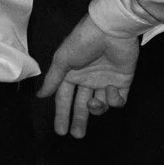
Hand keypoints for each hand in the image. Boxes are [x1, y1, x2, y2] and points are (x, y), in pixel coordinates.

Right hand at [40, 15, 140, 137]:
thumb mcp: (62, 59)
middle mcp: (88, 80)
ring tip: (94, 104)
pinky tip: (110, 90)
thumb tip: (40, 96)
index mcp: (72, 74)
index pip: (65, 99)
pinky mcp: (123, 82)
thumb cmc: (82, 41)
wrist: (111, 29)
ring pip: (101, 105)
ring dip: (97, 108)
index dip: (62, 114)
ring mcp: (105, 81)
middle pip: (82, 105)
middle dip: (79, 120)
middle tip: (77, 135)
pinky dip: (114, 100)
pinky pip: (118, 100)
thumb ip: (53, 80)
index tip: (60, 131)